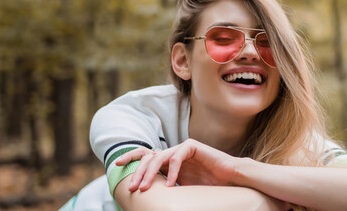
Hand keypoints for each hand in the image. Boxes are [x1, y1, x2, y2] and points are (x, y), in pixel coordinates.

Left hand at [115, 139, 240, 191]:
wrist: (229, 179)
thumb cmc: (208, 186)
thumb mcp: (181, 189)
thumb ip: (165, 188)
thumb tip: (146, 200)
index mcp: (168, 161)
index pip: (145, 156)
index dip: (130, 159)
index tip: (116, 165)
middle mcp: (172, 153)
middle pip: (148, 157)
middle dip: (138, 172)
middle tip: (133, 188)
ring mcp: (181, 148)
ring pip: (159, 157)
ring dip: (150, 174)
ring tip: (146, 188)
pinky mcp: (192, 146)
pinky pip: (176, 158)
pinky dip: (172, 172)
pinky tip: (171, 185)